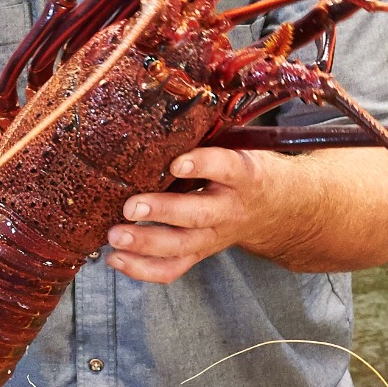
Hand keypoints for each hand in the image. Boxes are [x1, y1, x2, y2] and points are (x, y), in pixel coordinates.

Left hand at [106, 147, 290, 283]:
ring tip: (115, 236)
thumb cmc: (241, 170)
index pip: (226, 167)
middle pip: (198, 215)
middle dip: (163, 212)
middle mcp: (228, 209)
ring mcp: (213, 236)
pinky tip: (117, 258)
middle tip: (130, 207)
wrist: (272, 208)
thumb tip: (157, 118)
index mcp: (242, 176)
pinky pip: (173, 268)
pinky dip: (143, 269)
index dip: (203, 164)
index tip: (176, 162)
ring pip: (182, 246)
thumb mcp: (236, 148)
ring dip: (145, 243)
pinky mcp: (200, 254)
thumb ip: (205, 138)